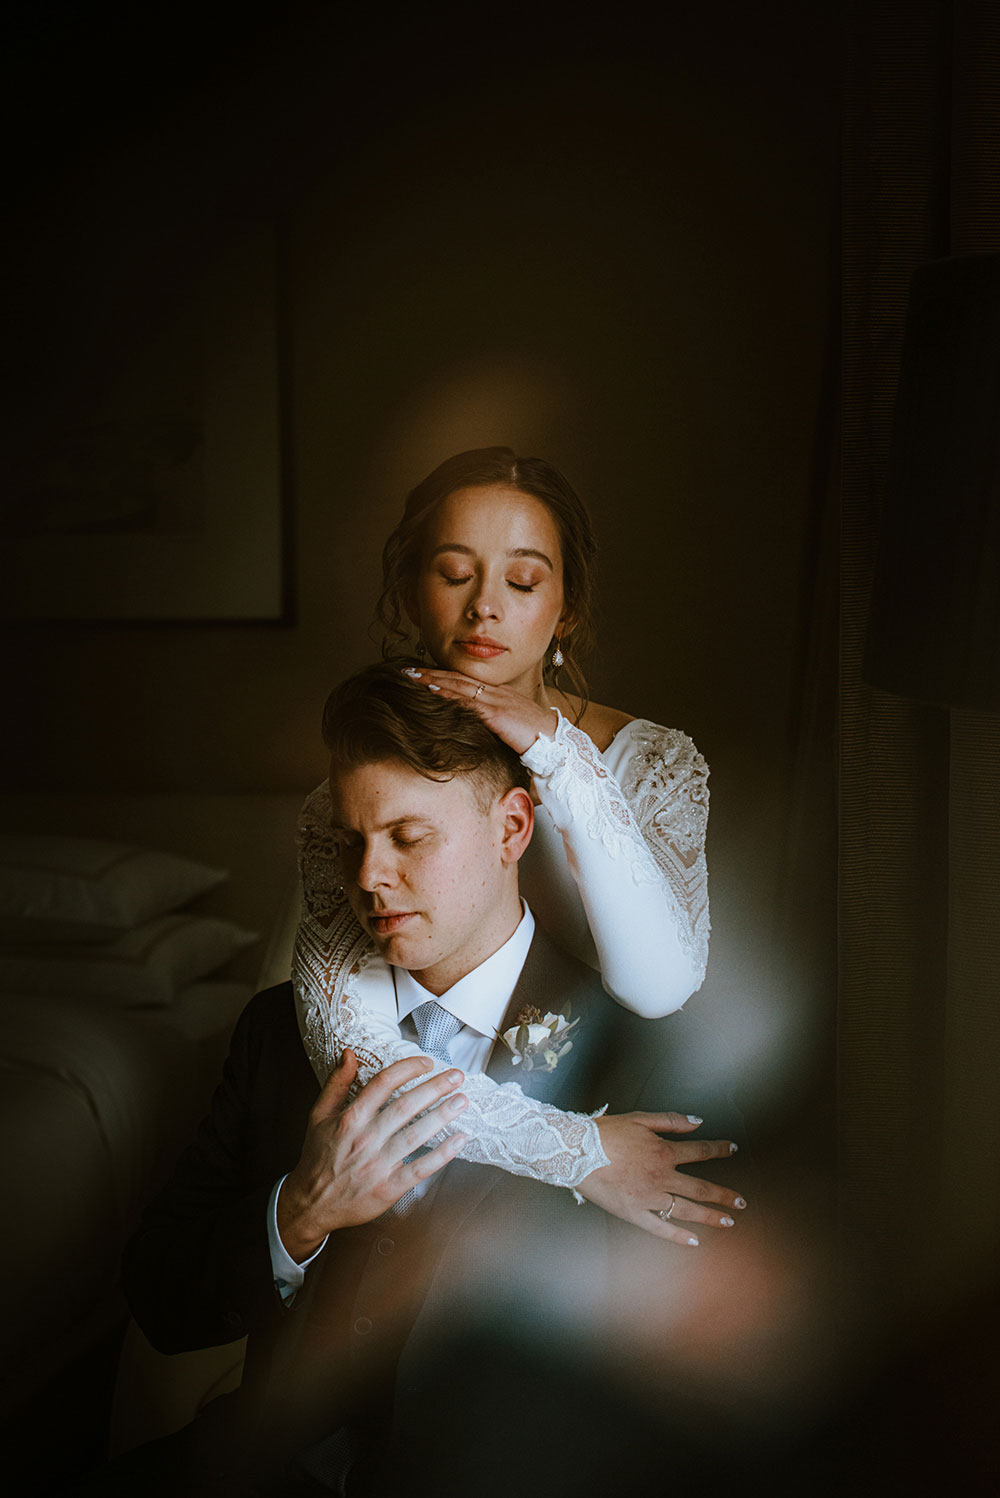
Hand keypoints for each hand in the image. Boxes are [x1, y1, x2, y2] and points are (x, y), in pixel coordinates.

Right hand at [277, 1050, 468, 1259]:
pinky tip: (459, 1140)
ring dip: (442, 1116)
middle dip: (434, 1088)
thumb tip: (350, 1053)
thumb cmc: (318, 1157)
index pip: (384, 1083)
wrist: (312, 1203)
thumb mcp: (318, 1115)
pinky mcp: (388, 1187)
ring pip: (416, 1134)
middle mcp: (365, 1138)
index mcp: (350, 1118)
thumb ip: (335, 1083)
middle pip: (406, 1106)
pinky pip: (420, 1168)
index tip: (427, 1062)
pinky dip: (442, 1154)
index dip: (408, 1068)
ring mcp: (378, 1164)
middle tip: (456, 1075)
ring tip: (462, 1100)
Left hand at [401, 667, 556, 754]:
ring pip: (458, 686)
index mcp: (499, 694)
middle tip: (407, 670)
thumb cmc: (536, 738)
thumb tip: (477, 729)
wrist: (556, 742)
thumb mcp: (511, 726)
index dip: (443, 676)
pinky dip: (448, 695)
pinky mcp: (496, 713)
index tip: (423, 674)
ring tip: (412, 677)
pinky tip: (432, 691)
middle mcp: (496, 692)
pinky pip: (467, 701)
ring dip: (433, 680)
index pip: (466, 681)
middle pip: (457, 678)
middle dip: (431, 673)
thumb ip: (494, 723)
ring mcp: (496, 701)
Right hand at [580, 1112, 746, 1246]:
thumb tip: (698, 1122)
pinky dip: (678, 1237)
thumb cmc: (607, 1132)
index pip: (701, 1151)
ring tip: (728, 1222)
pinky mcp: (634, 1214)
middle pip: (701, 1188)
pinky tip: (694, 1241)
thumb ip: (671, 1121)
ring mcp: (649, 1198)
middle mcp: (662, 1177)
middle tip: (742, 1202)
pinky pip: (661, 1229)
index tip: (733, 1149)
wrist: (577, 1152)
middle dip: (724, 1195)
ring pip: (687, 1210)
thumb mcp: (640, 1118)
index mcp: (664, 1152)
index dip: (720, 1149)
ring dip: (710, 1216)